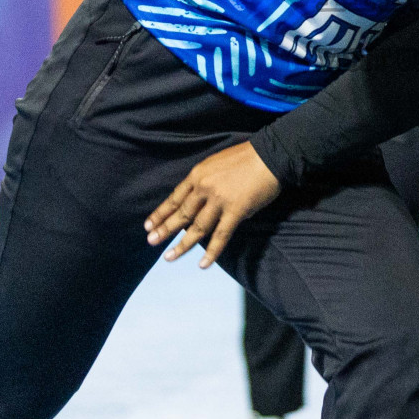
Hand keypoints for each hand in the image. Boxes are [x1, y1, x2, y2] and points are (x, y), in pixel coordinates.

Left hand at [144, 142, 280, 268]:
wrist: (270, 155)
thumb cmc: (246, 158)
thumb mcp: (216, 163)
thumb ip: (205, 182)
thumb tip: (199, 204)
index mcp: (198, 175)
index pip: (175, 198)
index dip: (161, 213)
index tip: (148, 225)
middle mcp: (205, 188)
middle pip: (181, 214)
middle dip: (165, 229)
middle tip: (151, 242)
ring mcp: (219, 201)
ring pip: (197, 227)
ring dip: (182, 244)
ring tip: (169, 257)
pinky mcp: (236, 211)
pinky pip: (221, 236)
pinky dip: (212, 252)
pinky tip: (203, 264)